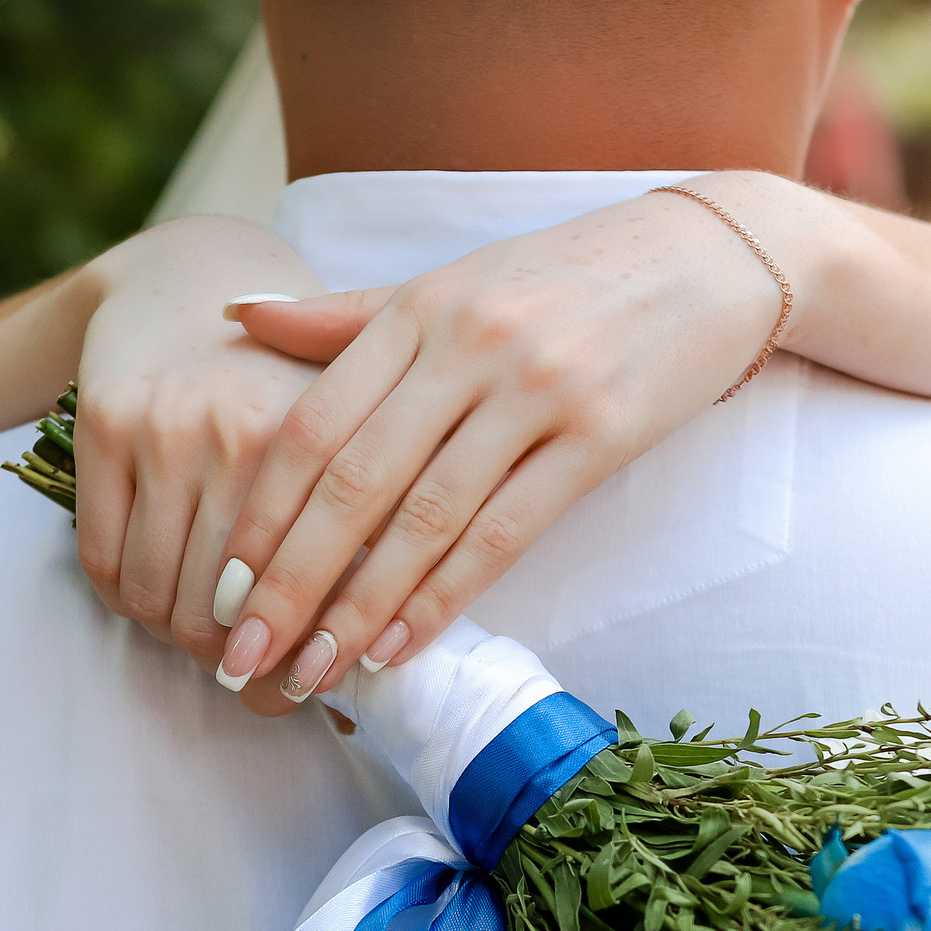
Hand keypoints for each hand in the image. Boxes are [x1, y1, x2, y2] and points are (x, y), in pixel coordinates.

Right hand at [67, 217, 337, 660]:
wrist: (186, 279)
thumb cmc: (278, 381)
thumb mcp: (344, 433)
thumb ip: (367, 533)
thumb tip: (362, 669)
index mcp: (325, 442)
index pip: (308, 594)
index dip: (298, 658)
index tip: (297, 689)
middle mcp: (247, 432)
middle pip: (226, 611)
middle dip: (232, 659)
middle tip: (239, 667)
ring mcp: (169, 427)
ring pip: (158, 596)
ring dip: (173, 634)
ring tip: (196, 630)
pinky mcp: (106, 424)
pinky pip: (103, 561)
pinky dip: (124, 599)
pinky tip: (149, 591)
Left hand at [207, 176, 791, 714]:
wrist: (709, 255)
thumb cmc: (563, 279)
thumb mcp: (449, 283)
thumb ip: (343, 318)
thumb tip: (235, 319)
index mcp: (415, 309)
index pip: (311, 427)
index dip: (259, 517)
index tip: (221, 591)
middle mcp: (465, 346)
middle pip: (352, 485)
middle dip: (290, 583)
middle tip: (242, 657)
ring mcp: (534, 389)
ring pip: (424, 521)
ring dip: (360, 610)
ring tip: (313, 675)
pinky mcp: (599, 433)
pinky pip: (505, 532)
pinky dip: (445, 598)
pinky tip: (401, 647)